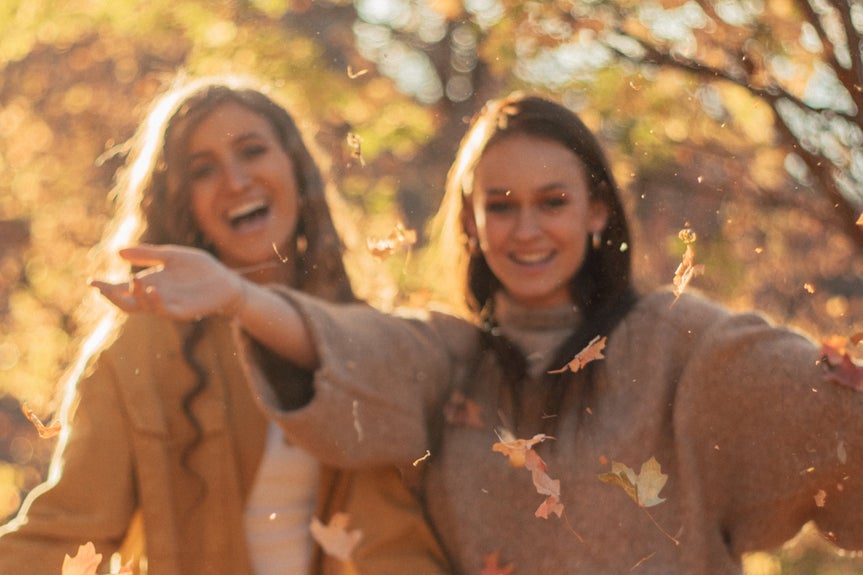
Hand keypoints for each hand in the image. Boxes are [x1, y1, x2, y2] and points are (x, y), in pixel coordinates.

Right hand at [90, 244, 245, 320]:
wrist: (226, 281)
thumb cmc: (200, 269)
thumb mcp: (172, 256)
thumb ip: (148, 254)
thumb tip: (118, 251)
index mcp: (150, 283)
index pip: (123, 288)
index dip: (107, 286)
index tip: (90, 281)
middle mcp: (155, 296)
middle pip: (127, 302)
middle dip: (113, 297)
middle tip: (101, 288)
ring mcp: (168, 304)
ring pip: (144, 307)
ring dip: (136, 296)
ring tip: (132, 280)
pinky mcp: (183, 311)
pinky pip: (165, 310)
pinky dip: (156, 302)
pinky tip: (153, 290)